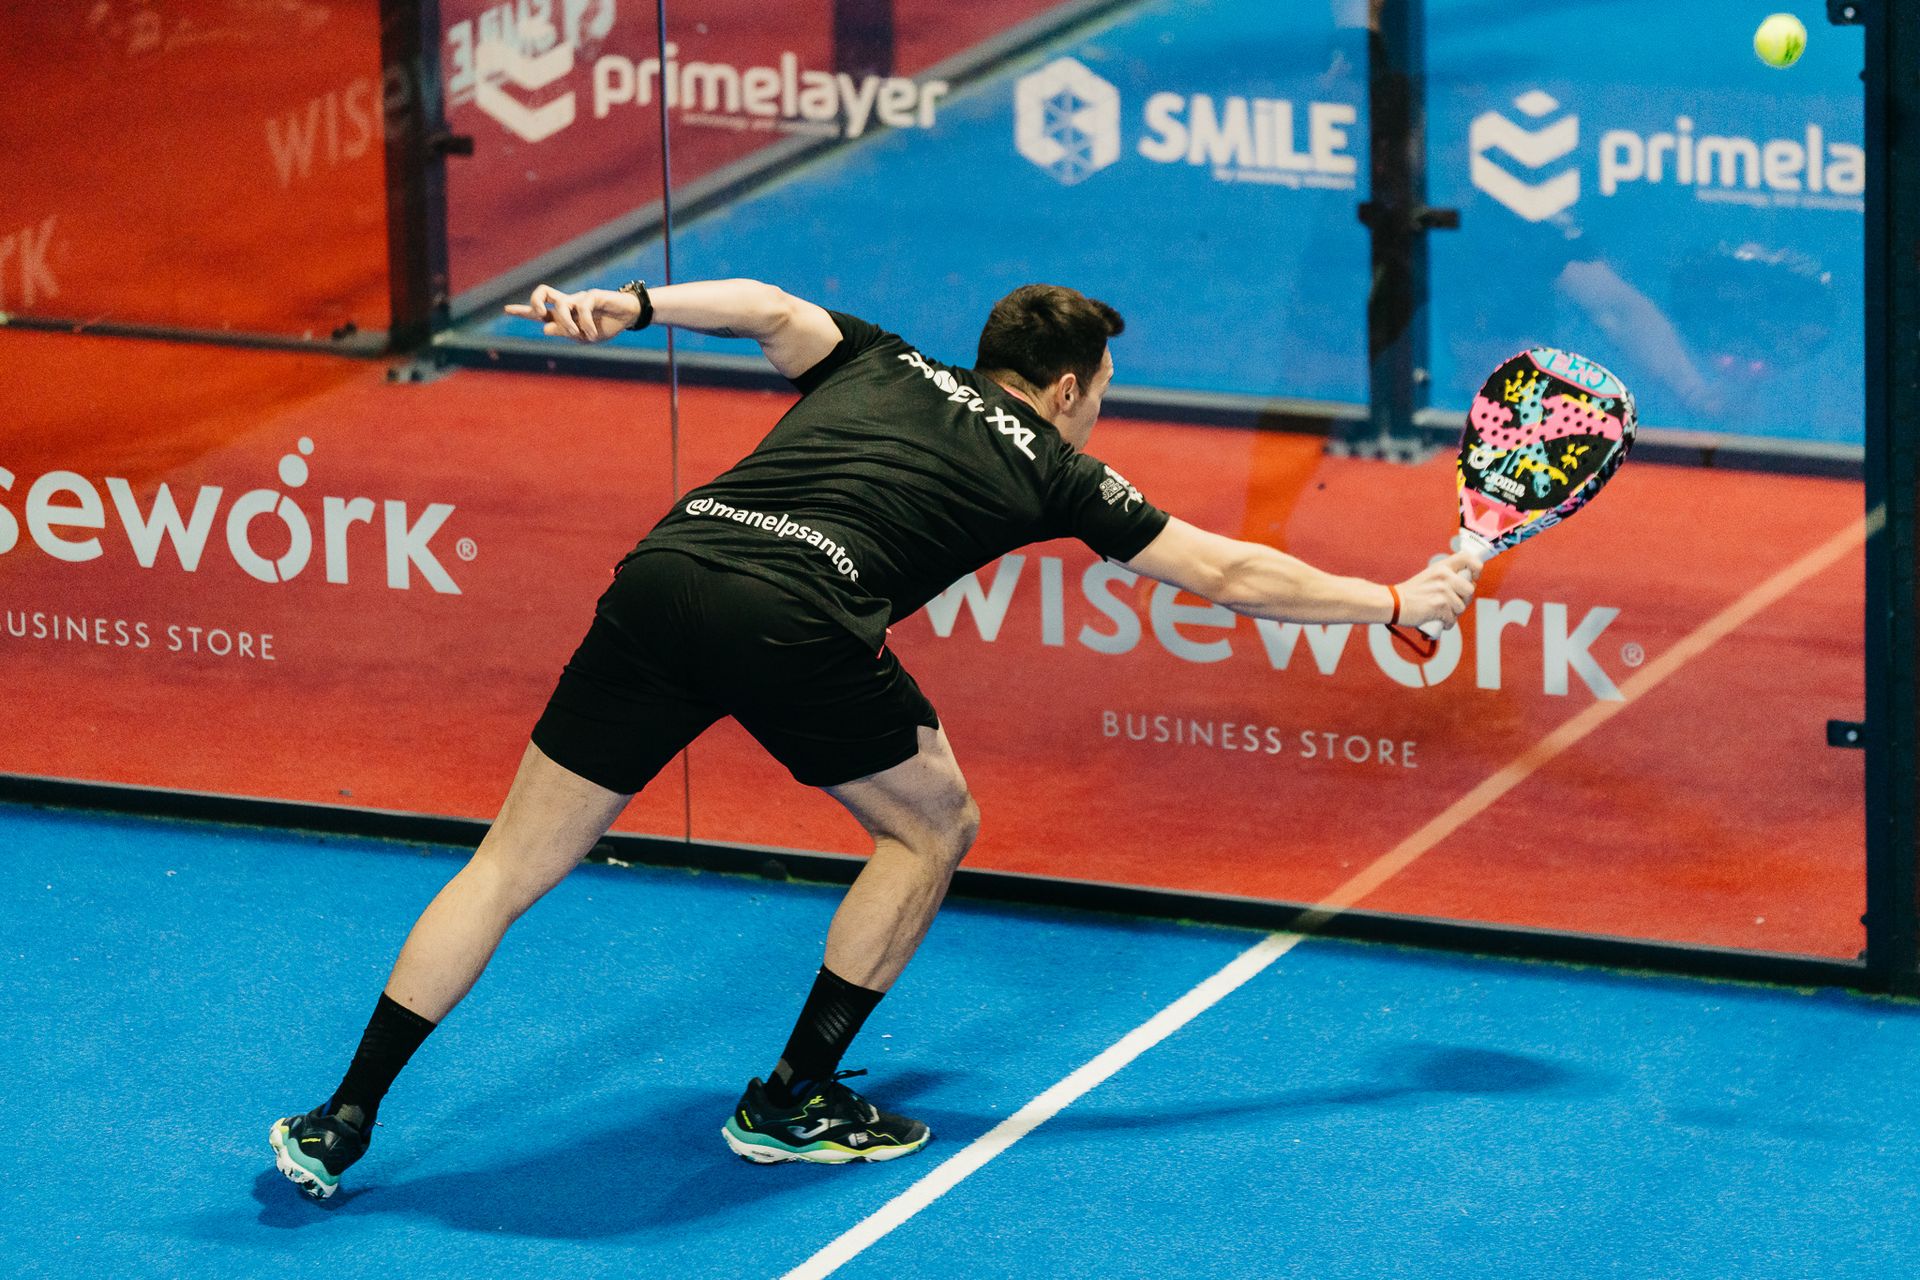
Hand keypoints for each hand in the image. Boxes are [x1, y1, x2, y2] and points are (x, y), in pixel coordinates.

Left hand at [503, 284, 639, 342]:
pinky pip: (583, 309)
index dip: (523, 310)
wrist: (628, 317)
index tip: (506, 310)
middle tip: (540, 314)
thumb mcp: (584, 336)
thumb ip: (565, 332)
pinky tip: (593, 334)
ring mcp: (579, 298)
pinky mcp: (593, 295)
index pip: (540, 311)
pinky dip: (586, 324)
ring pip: (561, 305)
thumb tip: (544, 328)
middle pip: (543, 293)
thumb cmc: (606, 326)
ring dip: (566, 323)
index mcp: (564, 315)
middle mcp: (568, 303)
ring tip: (578, 334)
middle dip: (535, 302)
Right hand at [1394, 547, 1481, 630]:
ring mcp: (1442, 590)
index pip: (1468, 558)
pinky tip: (1438, 620)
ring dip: (1453, 614)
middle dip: (1464, 600)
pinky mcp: (1439, 605)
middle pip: (1470, 590)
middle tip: (1451, 603)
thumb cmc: (1412, 593)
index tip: (1473, 577)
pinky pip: (1452, 618)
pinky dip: (1446, 623)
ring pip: (1462, 607)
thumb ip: (1448, 576)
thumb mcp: (1430, 576)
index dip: (1476, 568)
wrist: (1394, 603)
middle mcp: (1444, 576)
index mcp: (1442, 567)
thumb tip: (1467, 584)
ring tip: (1441, 612)